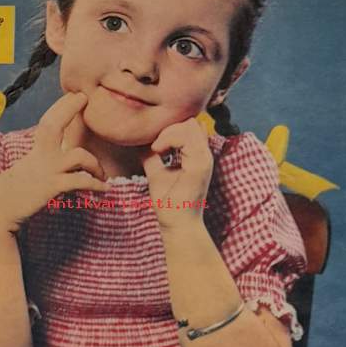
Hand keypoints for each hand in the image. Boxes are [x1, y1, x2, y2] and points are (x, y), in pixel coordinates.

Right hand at [0, 91, 110, 232]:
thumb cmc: (14, 191)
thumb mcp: (29, 169)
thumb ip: (45, 160)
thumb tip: (66, 161)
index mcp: (36, 150)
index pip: (48, 121)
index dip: (61, 107)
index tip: (75, 95)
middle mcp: (41, 155)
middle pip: (54, 124)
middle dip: (68, 108)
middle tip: (84, 98)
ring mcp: (47, 170)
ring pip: (79, 156)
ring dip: (95, 165)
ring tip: (102, 176)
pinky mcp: (52, 186)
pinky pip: (80, 181)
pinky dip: (96, 185)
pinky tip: (104, 189)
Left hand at [140, 117, 212, 232]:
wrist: (176, 224)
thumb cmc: (170, 203)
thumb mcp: (157, 173)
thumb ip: (152, 158)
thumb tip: (141, 144)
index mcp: (196, 156)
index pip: (189, 126)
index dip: (170, 129)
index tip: (156, 147)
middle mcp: (204, 155)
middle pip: (191, 122)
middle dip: (169, 127)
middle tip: (155, 146)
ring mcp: (204, 159)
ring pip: (190, 125)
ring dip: (169, 133)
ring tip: (157, 149)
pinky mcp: (200, 166)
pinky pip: (188, 138)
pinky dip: (170, 139)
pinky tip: (159, 151)